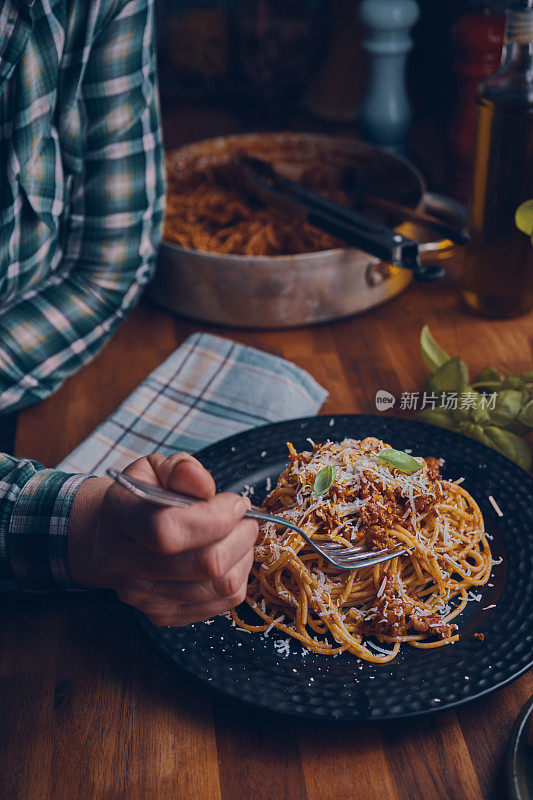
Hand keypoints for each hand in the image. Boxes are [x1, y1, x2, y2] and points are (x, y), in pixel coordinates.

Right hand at [67, 453, 257, 625]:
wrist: (111, 537)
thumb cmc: (141, 497)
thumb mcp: (154, 468)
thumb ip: (181, 469)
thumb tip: (205, 486)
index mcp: (118, 516)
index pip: (167, 529)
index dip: (215, 517)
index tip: (235, 503)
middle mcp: (123, 562)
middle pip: (203, 564)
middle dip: (240, 536)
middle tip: (245, 519)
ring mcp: (142, 595)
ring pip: (219, 586)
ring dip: (243, 557)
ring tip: (240, 536)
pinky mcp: (163, 615)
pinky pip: (222, 603)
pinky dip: (238, 576)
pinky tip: (231, 557)